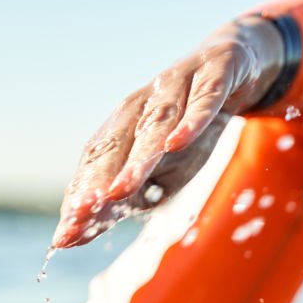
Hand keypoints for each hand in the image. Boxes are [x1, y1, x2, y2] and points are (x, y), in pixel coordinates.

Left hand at [52, 17, 284, 247]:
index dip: (80, 200)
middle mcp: (143, 104)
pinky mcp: (214, 74)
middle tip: (79, 216)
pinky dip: (190, 121)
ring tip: (120, 191)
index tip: (64, 237)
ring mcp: (178, 87)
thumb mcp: (163, 168)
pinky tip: (176, 143)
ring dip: (136, 160)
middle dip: (96, 183)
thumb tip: (89, 230)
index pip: (96, 167)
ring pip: (155, 125)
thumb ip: (130, 194)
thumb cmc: (192, 126)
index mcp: (124, 127)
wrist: (239, 64)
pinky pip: (203, 101)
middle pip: (116, 146)